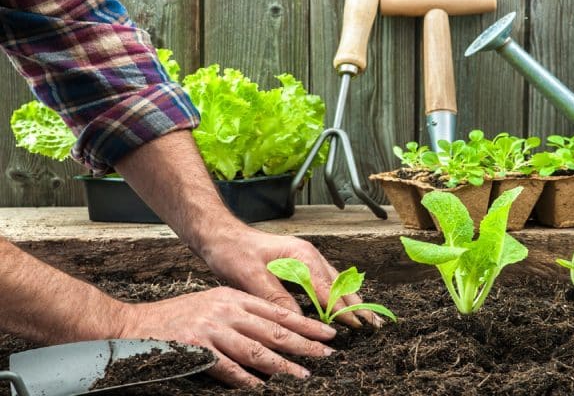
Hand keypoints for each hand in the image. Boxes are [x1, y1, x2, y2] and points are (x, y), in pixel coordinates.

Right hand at [119, 286, 336, 386]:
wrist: (136, 325)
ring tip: (303, 376)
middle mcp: (226, 311)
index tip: (326, 333)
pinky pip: (228, 368)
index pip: (278, 311)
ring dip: (282, 365)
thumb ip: (241, 315)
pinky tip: (262, 387)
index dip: (305, 324)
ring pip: (256, 350)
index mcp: (233, 298)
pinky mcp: (197, 348)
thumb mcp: (213, 304)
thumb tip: (272, 332)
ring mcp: (212, 329)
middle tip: (326, 355)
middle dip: (304, 344)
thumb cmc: (178, 317)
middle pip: (273, 330)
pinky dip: (247, 379)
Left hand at [201, 227, 380, 327]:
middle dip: (357, 304)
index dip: (343, 309)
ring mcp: (305, 259)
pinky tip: (341, 305)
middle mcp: (309, 256)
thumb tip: (298, 321)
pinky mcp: (299, 264)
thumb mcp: (252, 277)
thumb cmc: (234, 252)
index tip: (357, 326)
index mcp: (302, 256)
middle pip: (339, 284)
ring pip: (335, 282)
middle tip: (374, 324)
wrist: (222, 236)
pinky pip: (324, 281)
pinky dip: (336, 295)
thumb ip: (277, 298)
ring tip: (366, 317)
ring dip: (350, 300)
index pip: (328, 289)